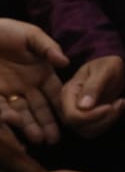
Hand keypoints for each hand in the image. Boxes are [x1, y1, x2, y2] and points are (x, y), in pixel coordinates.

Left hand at [0, 20, 68, 143]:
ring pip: (22, 114)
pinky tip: (15, 124)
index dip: (62, 106)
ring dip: (30, 127)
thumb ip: (48, 48)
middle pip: (40, 109)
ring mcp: (9, 92)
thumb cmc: (5, 31)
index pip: (55, 93)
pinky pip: (1, 108)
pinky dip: (7, 118)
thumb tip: (65, 63)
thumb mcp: (31, 35)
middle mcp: (27, 86)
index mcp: (40, 72)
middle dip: (47, 124)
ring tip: (38, 140)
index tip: (72, 119)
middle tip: (54, 140)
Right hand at [60, 56, 124, 137]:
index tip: (109, 107)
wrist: (111, 67)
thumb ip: (93, 86)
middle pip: (79, 126)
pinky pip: (96, 129)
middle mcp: (69, 106)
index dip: (90, 116)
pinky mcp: (88, 119)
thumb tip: (83, 106)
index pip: (71, 115)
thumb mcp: (104, 70)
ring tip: (120, 103)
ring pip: (88, 131)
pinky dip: (110, 121)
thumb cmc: (106, 65)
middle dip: (102, 119)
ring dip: (108, 121)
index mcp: (68, 93)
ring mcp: (77, 114)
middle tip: (119, 103)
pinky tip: (119, 106)